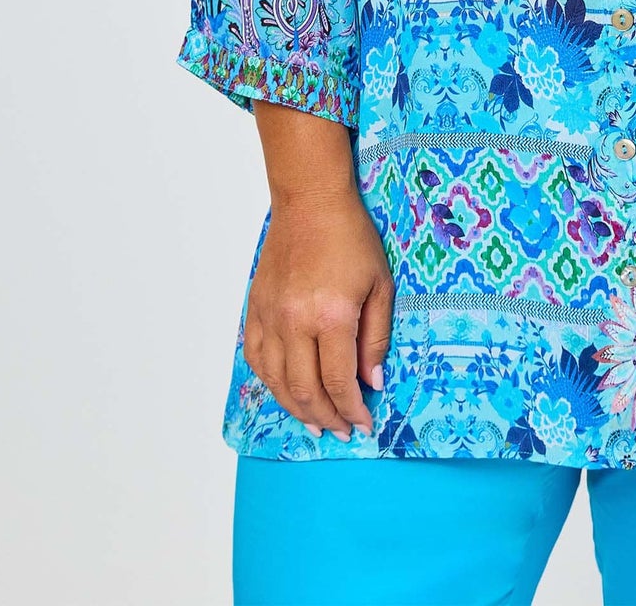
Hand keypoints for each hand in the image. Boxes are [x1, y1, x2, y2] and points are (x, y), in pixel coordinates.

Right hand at [242, 186, 393, 439]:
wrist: (310, 203)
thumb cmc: (351, 238)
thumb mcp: (379, 285)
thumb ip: (376, 338)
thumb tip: (371, 381)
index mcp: (331, 317)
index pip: (338, 382)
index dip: (352, 409)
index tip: (364, 424)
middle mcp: (295, 323)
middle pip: (305, 390)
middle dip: (326, 418)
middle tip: (342, 431)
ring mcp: (271, 317)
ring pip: (277, 382)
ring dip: (297, 409)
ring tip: (317, 422)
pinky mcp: (256, 310)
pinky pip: (257, 359)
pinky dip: (271, 383)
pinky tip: (286, 391)